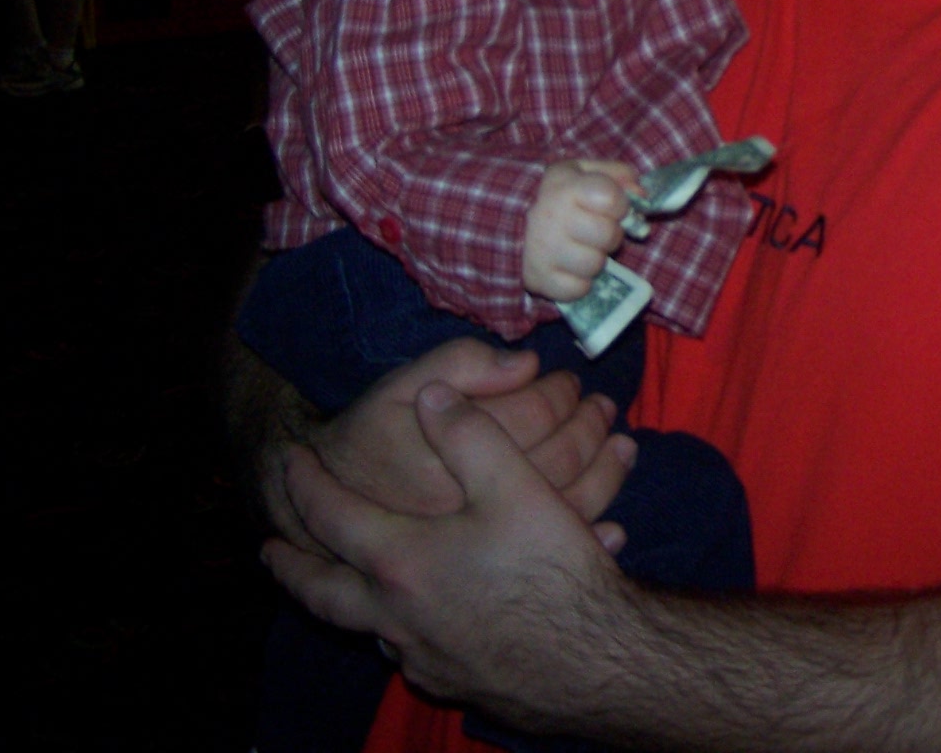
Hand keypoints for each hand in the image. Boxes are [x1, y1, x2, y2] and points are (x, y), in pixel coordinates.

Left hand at [266, 380, 636, 720]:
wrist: (596, 664)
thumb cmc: (553, 573)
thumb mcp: (517, 488)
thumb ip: (470, 436)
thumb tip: (434, 398)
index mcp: (401, 563)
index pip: (332, 518)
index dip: (308, 486)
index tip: (290, 462)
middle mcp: (396, 617)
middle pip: (323, 593)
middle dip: (293, 567)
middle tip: (269, 552)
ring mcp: (423, 657)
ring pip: (367, 629)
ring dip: (350, 603)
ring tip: (350, 582)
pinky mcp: (455, 683)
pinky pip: (412, 654)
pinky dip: (402, 632)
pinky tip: (426, 621)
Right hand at [278, 338, 633, 554]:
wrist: (320, 522)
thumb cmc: (367, 444)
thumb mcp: (396, 390)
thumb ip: (457, 365)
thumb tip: (525, 363)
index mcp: (450, 458)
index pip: (531, 414)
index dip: (558, 391)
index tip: (567, 381)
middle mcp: (470, 511)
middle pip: (559, 459)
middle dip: (590, 426)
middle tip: (602, 406)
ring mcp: (487, 551)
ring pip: (571, 507)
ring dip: (607, 471)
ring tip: (620, 444)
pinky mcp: (495, 577)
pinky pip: (559, 554)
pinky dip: (597, 531)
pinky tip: (613, 520)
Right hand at [524, 159, 638, 300]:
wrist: (512, 226)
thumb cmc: (560, 198)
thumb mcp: (586, 173)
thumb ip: (618, 175)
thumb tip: (641, 196)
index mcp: (564, 186)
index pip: (612, 198)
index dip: (620, 205)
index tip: (610, 208)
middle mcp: (550, 217)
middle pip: (608, 235)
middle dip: (609, 235)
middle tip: (596, 232)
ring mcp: (543, 250)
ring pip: (595, 265)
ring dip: (595, 260)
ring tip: (581, 249)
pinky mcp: (539, 279)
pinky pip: (579, 288)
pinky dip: (580, 282)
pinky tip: (569, 268)